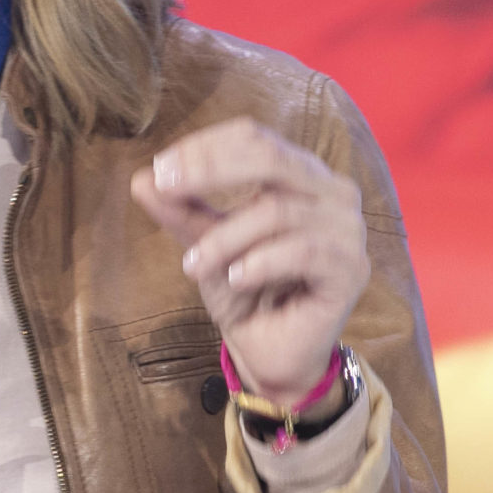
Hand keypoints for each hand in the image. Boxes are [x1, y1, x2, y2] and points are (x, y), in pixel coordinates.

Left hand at [130, 117, 368, 402]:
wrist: (271, 354)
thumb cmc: (245, 293)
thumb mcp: (206, 245)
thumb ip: (182, 211)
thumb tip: (142, 179)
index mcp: (301, 175)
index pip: (255, 138)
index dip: (206, 147)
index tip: (160, 170)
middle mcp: (332, 193)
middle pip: (271, 158)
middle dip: (210, 172)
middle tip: (166, 189)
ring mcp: (348, 230)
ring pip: (278, 211)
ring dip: (225, 239)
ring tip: (194, 265)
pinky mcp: (351, 270)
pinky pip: (303, 251)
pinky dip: (260, 263)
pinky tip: (235, 279)